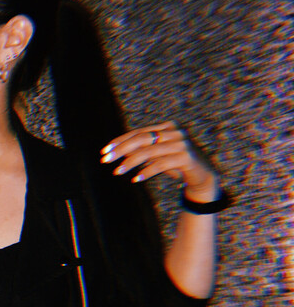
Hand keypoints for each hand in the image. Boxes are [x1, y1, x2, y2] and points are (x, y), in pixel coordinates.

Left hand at [100, 121, 217, 202]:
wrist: (202, 175)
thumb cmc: (176, 164)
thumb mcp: (157, 156)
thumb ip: (142, 152)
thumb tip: (118, 153)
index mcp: (167, 127)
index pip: (138, 132)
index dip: (120, 141)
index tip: (105, 151)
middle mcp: (174, 132)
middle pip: (141, 138)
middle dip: (121, 149)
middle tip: (105, 160)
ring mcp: (181, 143)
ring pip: (149, 152)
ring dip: (130, 163)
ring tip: (117, 172)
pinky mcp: (186, 157)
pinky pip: (161, 164)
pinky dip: (146, 172)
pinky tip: (135, 178)